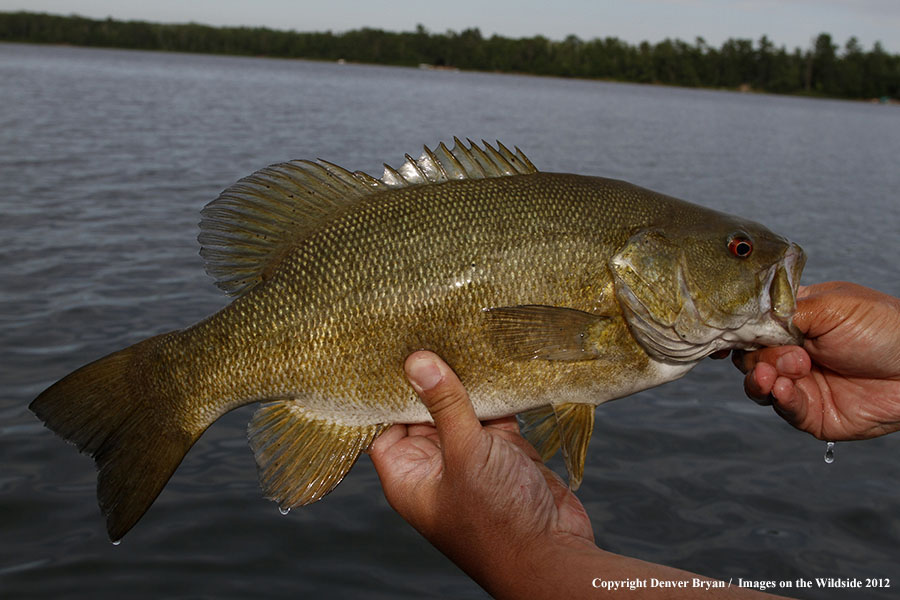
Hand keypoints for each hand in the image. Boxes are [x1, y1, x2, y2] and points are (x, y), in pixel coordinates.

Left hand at [368, 351, 594, 596]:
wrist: (554, 555)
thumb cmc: (497, 522)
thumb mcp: (465, 455)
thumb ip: (444, 406)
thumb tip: (418, 362)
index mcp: (409, 475)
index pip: (386, 426)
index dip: (389, 394)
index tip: (393, 353)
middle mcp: (437, 465)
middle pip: (425, 412)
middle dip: (432, 379)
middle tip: (430, 331)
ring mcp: (472, 459)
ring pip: (462, 411)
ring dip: (467, 384)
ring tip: (461, 337)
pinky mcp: (505, 453)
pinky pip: (495, 416)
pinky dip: (498, 395)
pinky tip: (496, 363)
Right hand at [734, 282, 899, 439]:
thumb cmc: (885, 329)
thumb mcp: (830, 306)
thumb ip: (784, 312)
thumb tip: (745, 322)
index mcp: (795, 323)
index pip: (752, 327)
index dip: (736, 332)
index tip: (725, 335)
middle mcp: (794, 354)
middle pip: (748, 357)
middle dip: (757, 355)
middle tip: (788, 354)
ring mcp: (801, 384)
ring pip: (758, 385)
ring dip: (759, 378)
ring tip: (774, 374)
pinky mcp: (812, 413)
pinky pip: (783, 409)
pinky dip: (778, 398)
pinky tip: (783, 387)